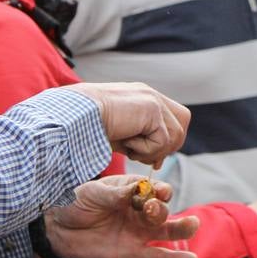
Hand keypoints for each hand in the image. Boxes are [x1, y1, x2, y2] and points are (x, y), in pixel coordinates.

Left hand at [44, 175, 198, 257]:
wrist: (56, 227)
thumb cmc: (74, 202)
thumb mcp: (93, 193)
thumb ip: (115, 194)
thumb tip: (136, 191)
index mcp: (132, 190)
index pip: (153, 188)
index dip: (159, 190)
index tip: (158, 192)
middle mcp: (139, 210)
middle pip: (161, 209)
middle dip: (161, 208)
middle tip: (151, 209)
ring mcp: (138, 232)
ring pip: (166, 230)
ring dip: (181, 228)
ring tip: (192, 225)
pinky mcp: (132, 252)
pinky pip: (157, 256)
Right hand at [68, 82, 189, 168]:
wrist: (74, 117)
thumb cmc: (89, 128)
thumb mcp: (121, 135)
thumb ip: (141, 142)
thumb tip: (158, 162)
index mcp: (143, 98)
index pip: (173, 118)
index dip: (167, 141)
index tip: (151, 159)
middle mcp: (151, 95)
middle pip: (182, 123)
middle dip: (167, 146)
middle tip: (142, 154)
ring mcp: (153, 100)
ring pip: (175, 135)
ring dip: (152, 151)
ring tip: (129, 148)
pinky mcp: (152, 109)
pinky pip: (162, 140)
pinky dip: (145, 150)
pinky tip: (126, 143)